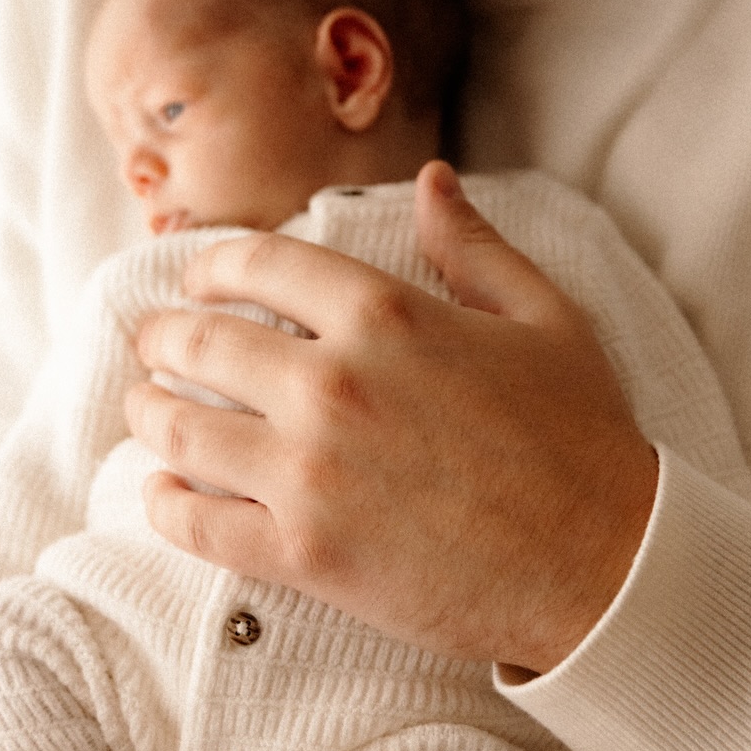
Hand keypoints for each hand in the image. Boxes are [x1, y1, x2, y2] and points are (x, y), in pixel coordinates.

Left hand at [131, 160, 658, 674]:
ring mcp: (311, 472)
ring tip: (143, 407)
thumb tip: (432, 181)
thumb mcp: (544, 318)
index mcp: (385, 314)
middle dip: (161, 337)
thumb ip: (473, 247)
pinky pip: (197, 524)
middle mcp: (333, 384)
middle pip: (199, 341)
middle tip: (151, 343)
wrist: (608, 569)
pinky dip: (164, 504)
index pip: (257, 264)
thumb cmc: (582, 439)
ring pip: (179, 429)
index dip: (211, 266)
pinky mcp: (305, 554)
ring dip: (147, 412)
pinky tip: (162, 491)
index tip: (196, 280)